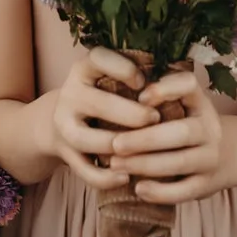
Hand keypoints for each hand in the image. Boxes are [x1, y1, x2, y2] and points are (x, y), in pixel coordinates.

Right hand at [52, 47, 160, 189]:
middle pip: (97, 104)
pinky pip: (84, 170)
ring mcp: (63, 124)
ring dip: (117, 145)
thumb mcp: (109, 77)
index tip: (143, 81)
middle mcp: (70, 94)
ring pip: (85, 139)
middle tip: (155, 118)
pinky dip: (105, 178)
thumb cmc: (102, 95)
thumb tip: (173, 80)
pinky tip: (127, 178)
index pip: (98, 58)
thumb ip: (133, 77)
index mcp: (83, 69)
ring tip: (144, 149)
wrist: (63, 121)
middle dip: (131, 114)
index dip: (123, 68)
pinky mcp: (64, 153)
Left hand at [109, 69, 224, 202]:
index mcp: (200, 102)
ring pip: (180, 162)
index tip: (140, 97)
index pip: (189, 86)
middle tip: (115, 143)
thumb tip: (117, 94)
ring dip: (146, 164)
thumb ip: (161, 97)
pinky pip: (184, 191)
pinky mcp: (206, 185)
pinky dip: (161, 192)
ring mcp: (210, 158)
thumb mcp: (186, 103)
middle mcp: (210, 128)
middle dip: (145, 139)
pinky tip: (138, 189)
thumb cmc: (192, 123)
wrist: (233, 153)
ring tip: (115, 164)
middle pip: (181, 132)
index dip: (166, 89)